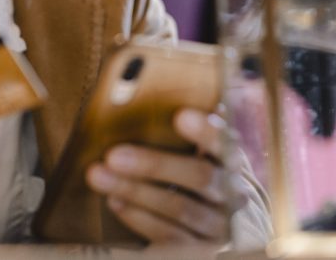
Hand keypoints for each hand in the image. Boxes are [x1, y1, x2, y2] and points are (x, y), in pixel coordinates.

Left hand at [85, 108, 243, 245]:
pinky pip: (170, 236)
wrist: (232, 234)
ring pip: (180, 207)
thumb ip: (193, 135)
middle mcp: (236, 195)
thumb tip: (152, 92)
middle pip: (200, 178)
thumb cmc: (207, 184)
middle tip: (113, 154)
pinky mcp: (203, 251)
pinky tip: (115, 202)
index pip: (226, 143)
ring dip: (134, 190)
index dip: (206, 131)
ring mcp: (221, 226)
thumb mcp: (208, 159)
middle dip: (154, 164)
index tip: (180, 116)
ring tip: (99, 176)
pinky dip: (139, 217)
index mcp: (234, 162)